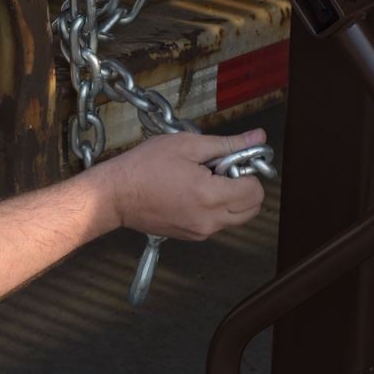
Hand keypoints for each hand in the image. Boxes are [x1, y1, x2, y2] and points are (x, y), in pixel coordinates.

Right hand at [102, 128, 267, 241]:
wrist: (116, 195)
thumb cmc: (143, 167)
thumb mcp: (186, 145)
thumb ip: (227, 143)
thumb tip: (257, 138)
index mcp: (209, 196)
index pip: (255, 191)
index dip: (248, 171)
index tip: (232, 160)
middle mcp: (209, 220)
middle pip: (252, 208)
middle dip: (244, 186)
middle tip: (221, 169)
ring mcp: (201, 231)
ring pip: (237, 217)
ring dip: (230, 198)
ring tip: (204, 180)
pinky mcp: (192, 235)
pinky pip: (218, 222)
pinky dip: (215, 207)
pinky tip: (193, 191)